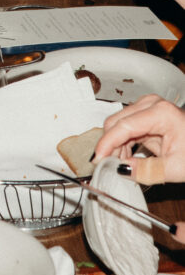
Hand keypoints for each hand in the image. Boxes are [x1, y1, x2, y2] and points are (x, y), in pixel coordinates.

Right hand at [95, 95, 184, 214]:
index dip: (107, 143)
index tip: (97, 160)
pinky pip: (124, 127)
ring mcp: (147, 107)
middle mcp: (151, 104)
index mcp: (161, 113)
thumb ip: (147, 170)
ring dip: (115, 146)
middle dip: (110, 145)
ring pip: (117, 124)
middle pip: (116, 122)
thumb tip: (121, 170)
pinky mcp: (145, 113)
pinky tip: (127, 157)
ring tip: (123, 165)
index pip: (124, 126)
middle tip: (109, 167)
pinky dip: (122, 143)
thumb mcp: (176, 168)